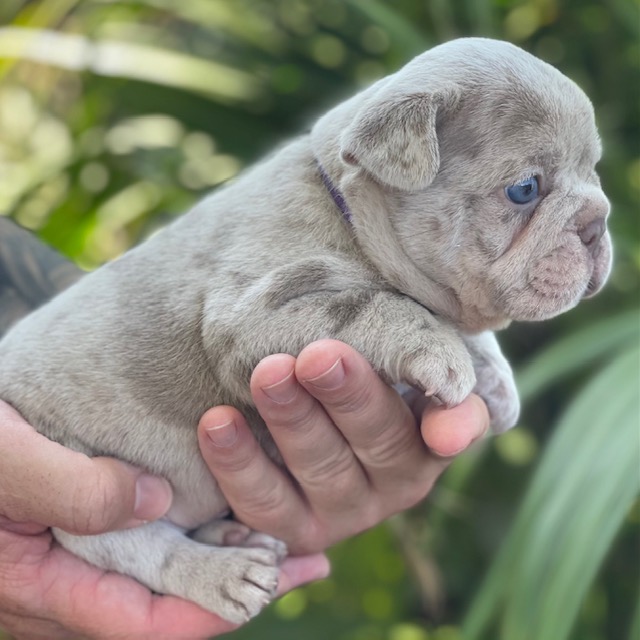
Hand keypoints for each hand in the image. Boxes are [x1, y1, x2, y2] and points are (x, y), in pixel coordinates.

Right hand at [0, 401, 326, 638]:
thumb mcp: (8, 463)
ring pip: (164, 581)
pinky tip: (230, 520)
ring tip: (281, 543)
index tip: (273, 583)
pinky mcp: (89, 535)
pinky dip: (194, 541)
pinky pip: (149, 551)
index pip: (146, 622)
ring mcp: (80, 564)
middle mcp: (69, 589)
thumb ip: (72, 489)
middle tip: (302, 560)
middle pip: (167, 607)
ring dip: (222, 565)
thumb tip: (154, 502)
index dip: (213, 609)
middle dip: (236, 590)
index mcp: (47, 587)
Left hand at [197, 339, 489, 554]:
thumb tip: (450, 433)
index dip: (446, 423)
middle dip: (346, 397)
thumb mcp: (409, 355)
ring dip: (292, 421)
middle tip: (318, 355)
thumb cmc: (368, 360)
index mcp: (430, 441)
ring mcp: (342, 513)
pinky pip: (263, 503)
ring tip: (267, 374)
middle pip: (376, 441)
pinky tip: (216, 422)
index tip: (438, 424)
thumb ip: (436, 373)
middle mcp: (394, 485)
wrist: (311, 384)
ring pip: (318, 471)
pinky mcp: (292, 530)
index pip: (444, 427)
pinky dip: (238, 464)